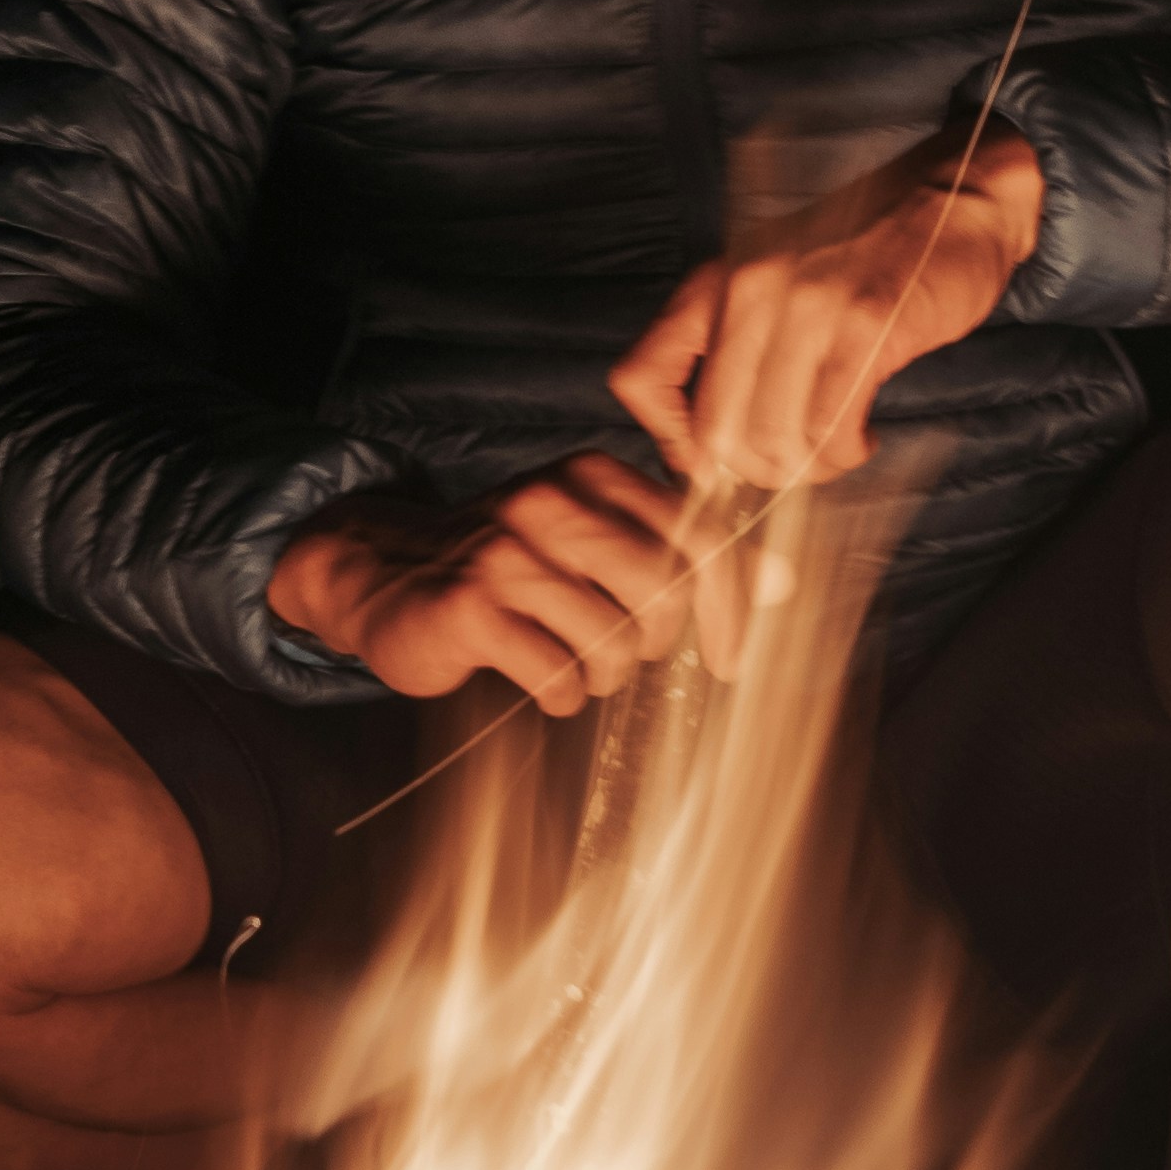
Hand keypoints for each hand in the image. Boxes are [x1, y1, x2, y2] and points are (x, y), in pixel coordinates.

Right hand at [267, 453, 700, 711]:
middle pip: (664, 591)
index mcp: (592, 475)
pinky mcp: (470, 610)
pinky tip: (539, 676)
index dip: (731, 606)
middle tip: (630, 650)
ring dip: (606, 674)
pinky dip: (563, 694)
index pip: (699, 536)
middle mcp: (550, 502)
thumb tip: (783, 584)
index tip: (732, 656)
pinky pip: (560, 678)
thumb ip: (683, 554)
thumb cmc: (510, 562)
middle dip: (661, 642)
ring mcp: (506, 553)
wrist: (387, 573)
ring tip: (575, 660)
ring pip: (614, 643)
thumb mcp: (595, 538)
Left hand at [604, 129, 1045, 509]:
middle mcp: (750, 292)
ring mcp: (808, 307)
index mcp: (716, 283)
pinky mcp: (867, 326)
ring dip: (807, 469)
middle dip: (752, 473)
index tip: (710, 464)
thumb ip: (737, 345)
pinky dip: (844, 454)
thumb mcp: (775, 279)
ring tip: (833, 453)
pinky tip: (861, 437)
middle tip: (792, 468)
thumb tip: (709, 448)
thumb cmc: (867, 251)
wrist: (954, 199)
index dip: (667, 441)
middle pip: (711, 433)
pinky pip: (831, 428)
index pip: (640, 380)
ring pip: (772, 439)